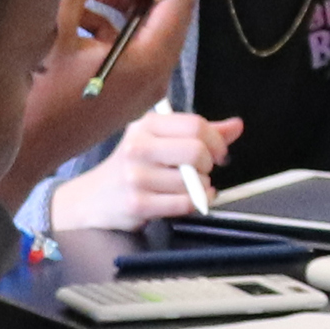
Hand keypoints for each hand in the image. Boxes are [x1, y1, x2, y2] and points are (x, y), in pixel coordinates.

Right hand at [8, 0, 197, 199]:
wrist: (24, 154)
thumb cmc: (38, 101)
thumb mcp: (54, 32)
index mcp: (147, 62)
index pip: (177, 0)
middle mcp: (154, 77)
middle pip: (167, 13)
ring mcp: (142, 87)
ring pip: (148, 29)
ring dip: (121, 2)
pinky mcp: (126, 92)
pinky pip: (132, 49)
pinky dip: (111, 26)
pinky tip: (77, 17)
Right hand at [52, 104, 241, 235]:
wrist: (93, 199)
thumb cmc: (133, 167)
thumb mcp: (160, 140)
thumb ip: (199, 133)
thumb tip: (236, 126)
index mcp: (146, 125)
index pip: (194, 125)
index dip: (216, 140)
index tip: (218, 151)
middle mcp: (138, 147)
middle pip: (196, 151)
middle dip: (209, 163)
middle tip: (204, 169)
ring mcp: (136, 177)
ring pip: (193, 181)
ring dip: (202, 187)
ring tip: (189, 186)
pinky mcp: (138, 204)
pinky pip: (184, 203)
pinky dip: (195, 203)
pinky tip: (188, 199)